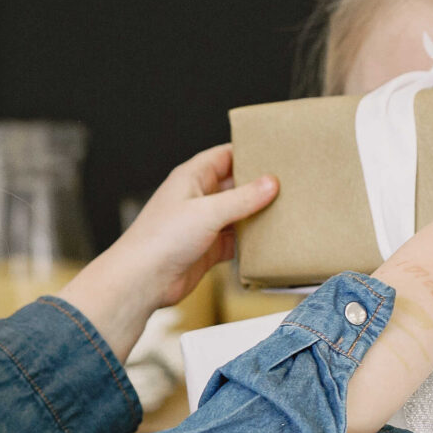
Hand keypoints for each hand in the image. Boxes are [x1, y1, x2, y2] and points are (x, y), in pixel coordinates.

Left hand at [60, 145, 277, 358]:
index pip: (224, 156)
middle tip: (289, 184)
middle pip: (235, 186)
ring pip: (237, 215)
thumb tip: (270, 183)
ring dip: (257, 216)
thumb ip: (242, 198)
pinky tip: (268, 241)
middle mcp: (197, 199)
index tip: (274, 152)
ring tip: (286, 211)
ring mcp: (203, 225)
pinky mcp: (207, 249)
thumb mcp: (207, 212)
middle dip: (258, 186)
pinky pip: (235, 241)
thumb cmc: (161, 239)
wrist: (143, 280)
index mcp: (191, 178)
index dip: (247, 152)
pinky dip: (250, 242)